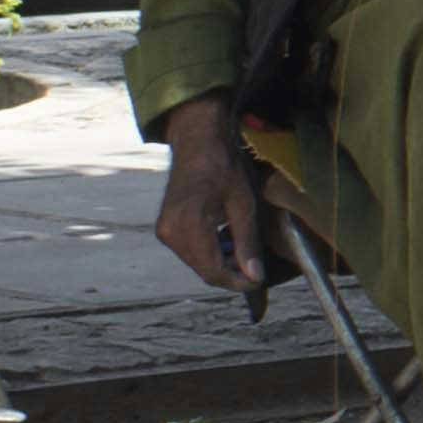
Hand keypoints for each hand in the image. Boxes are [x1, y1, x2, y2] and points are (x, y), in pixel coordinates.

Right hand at [148, 98, 281, 296]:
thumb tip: (254, 276)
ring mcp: (164, 230)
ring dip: (219, 264)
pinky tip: (225, 242)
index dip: (238, 282)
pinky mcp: (164, 226)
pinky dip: (208, 253)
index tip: (258, 281)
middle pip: (203, 271)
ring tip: (242, 254)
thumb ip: (246, 242)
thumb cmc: (223, 166)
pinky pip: (188, 250)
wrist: (197, 141)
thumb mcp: (242, 203)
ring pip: (196, 263)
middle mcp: (170, 233)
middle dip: (230, 274)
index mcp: (189, 226)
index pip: (213, 271)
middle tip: (254, 268)